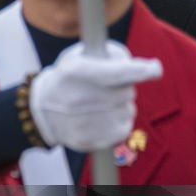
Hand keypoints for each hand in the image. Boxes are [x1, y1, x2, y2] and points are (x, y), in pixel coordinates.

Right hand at [29, 41, 161, 151]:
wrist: (40, 112)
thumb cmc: (66, 79)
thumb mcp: (78, 56)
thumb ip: (110, 55)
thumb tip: (145, 67)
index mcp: (77, 72)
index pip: (119, 72)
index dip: (142, 70)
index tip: (155, 68)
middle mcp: (81, 97)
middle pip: (127, 91)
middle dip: (123, 87)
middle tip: (105, 88)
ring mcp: (87, 121)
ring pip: (128, 109)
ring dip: (121, 105)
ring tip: (99, 104)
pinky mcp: (92, 140)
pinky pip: (124, 128)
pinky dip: (119, 122)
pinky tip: (102, 118)